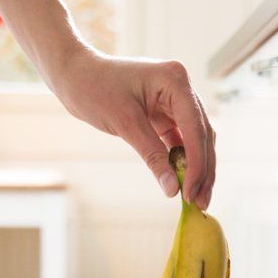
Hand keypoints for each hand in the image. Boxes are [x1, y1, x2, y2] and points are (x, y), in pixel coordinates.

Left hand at [46, 48, 217, 206]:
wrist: (75, 75)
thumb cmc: (95, 88)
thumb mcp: (125, 123)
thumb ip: (152, 155)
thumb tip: (173, 188)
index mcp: (175, 81)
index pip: (195, 128)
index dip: (196, 164)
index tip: (191, 193)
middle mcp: (181, 87)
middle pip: (202, 135)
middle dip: (202, 170)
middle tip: (200, 202)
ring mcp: (175, 99)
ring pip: (196, 139)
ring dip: (196, 168)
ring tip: (196, 198)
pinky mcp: (165, 111)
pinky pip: (181, 139)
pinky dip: (182, 160)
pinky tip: (182, 182)